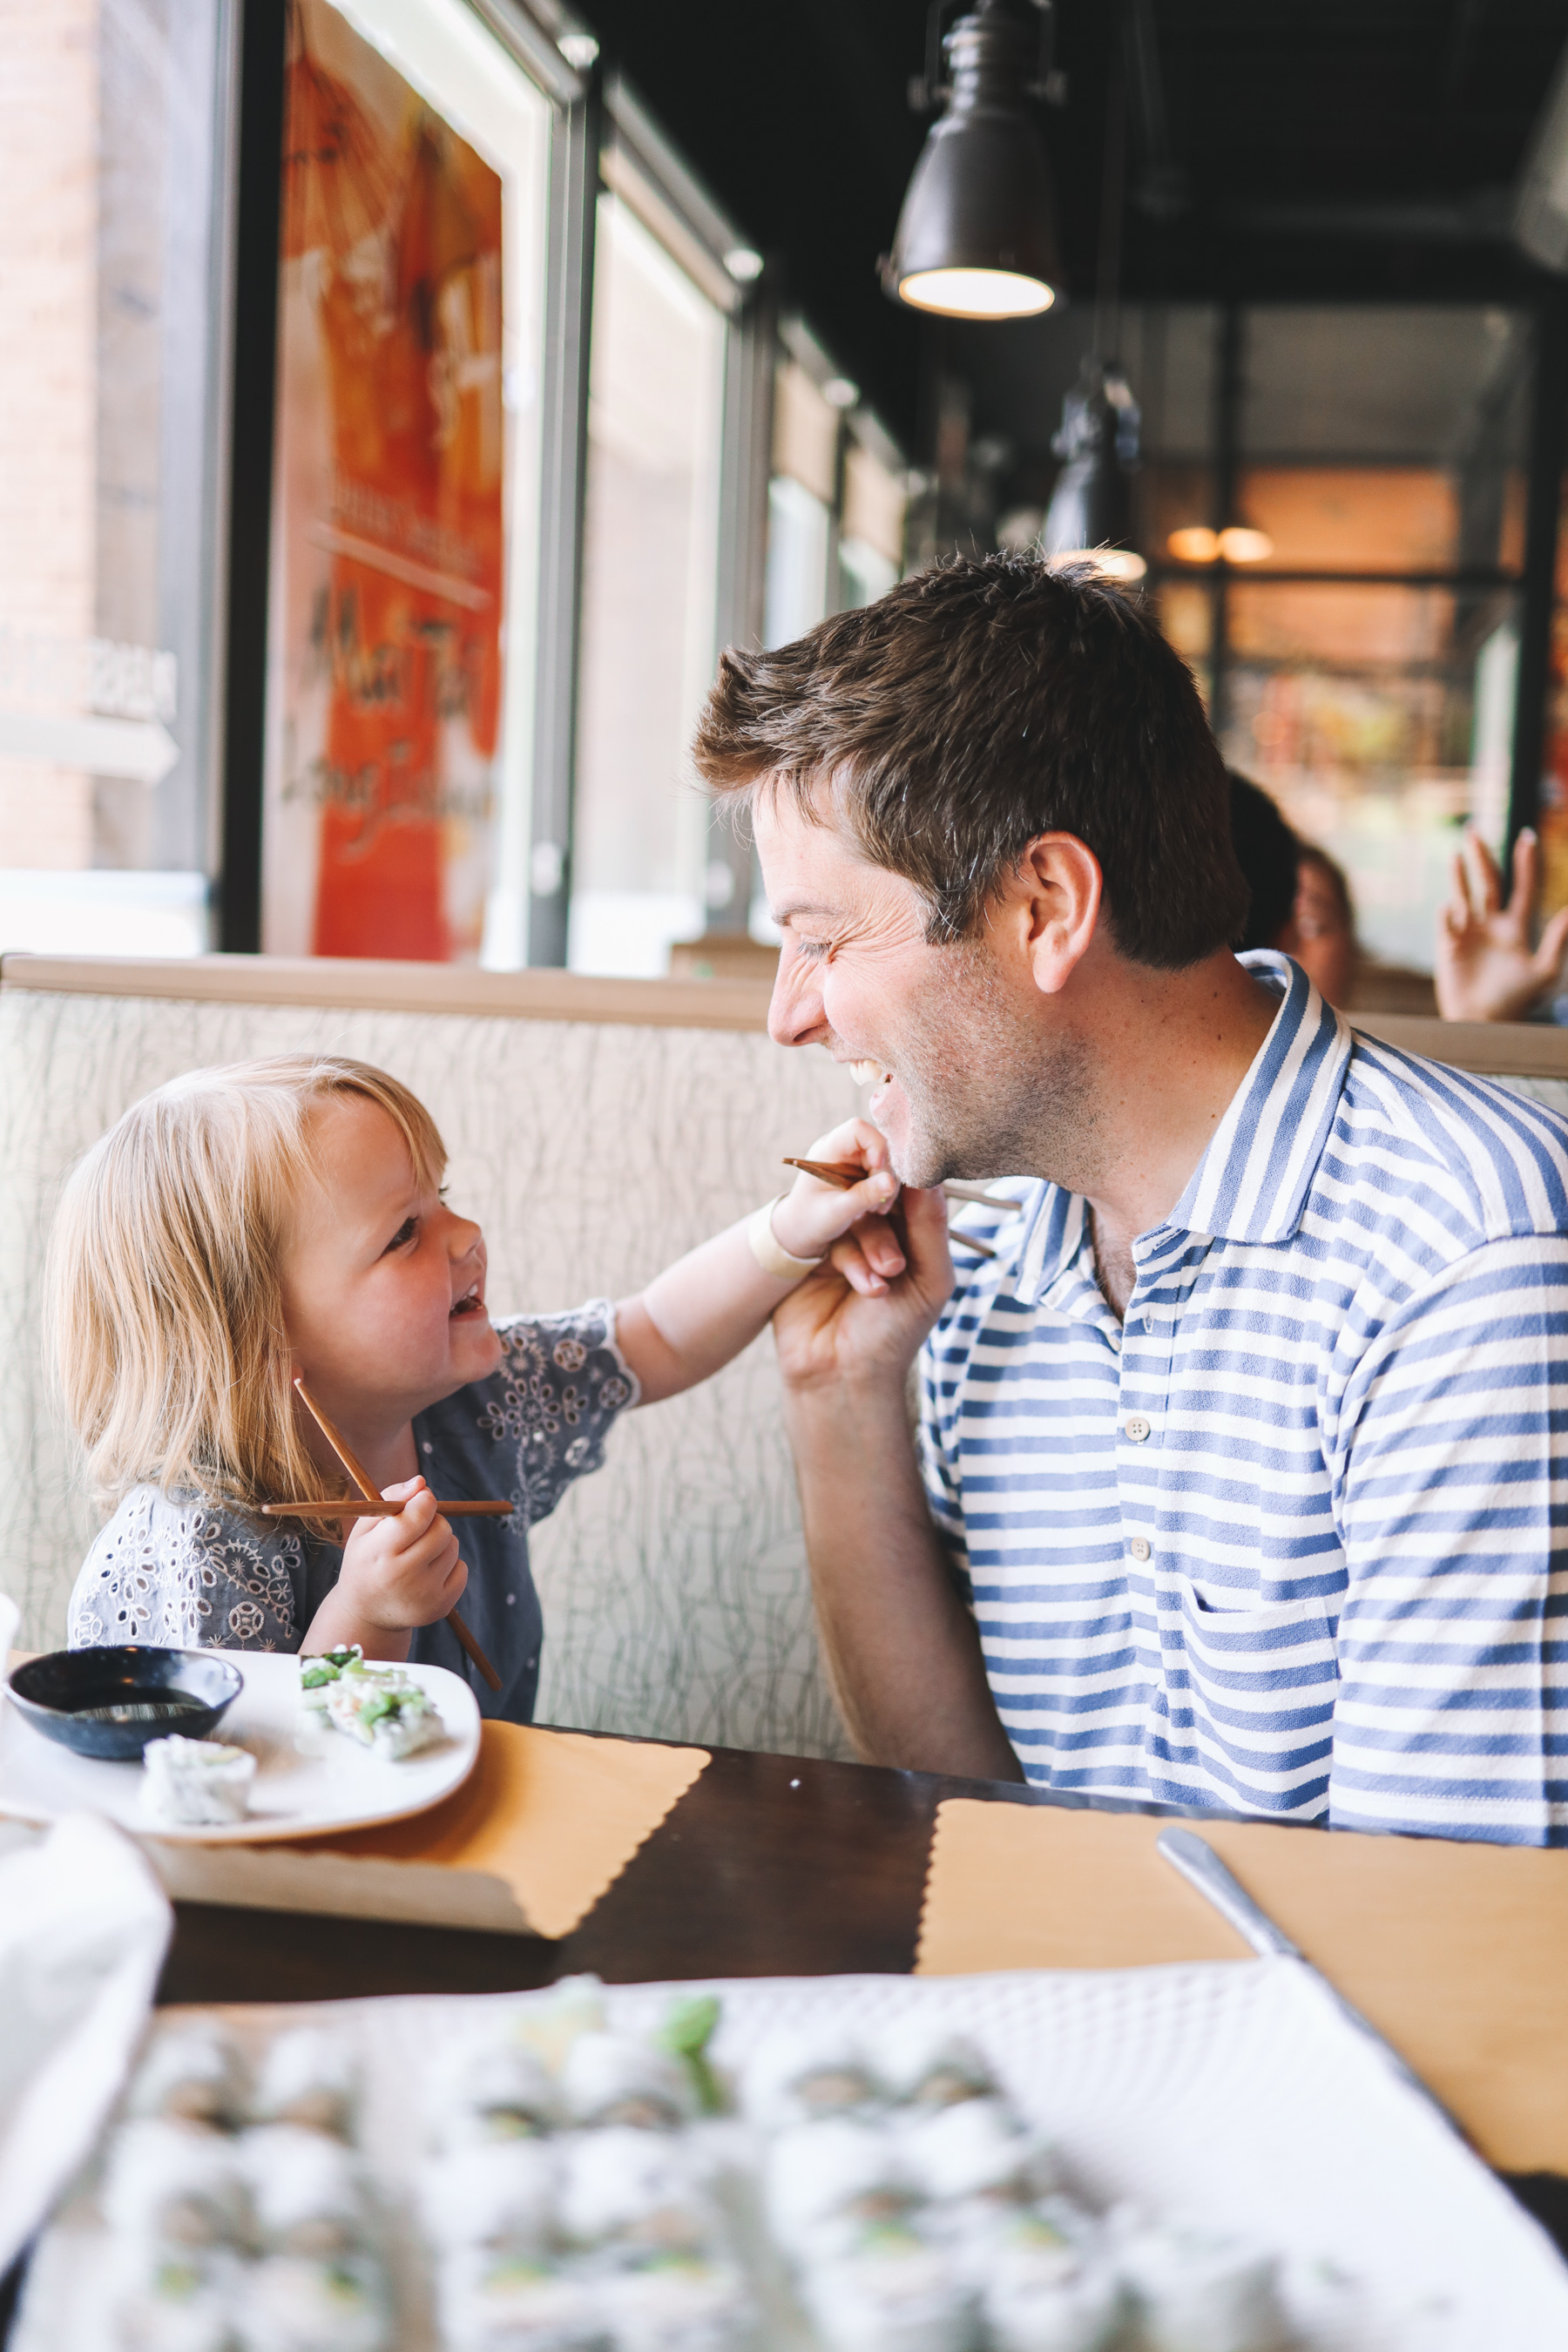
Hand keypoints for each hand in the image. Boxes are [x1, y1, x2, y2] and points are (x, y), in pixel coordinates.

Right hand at [336, 1478, 467, 1630]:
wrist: (366, 1614)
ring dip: (441, 1542)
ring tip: (419, 1554)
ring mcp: (424, 1595)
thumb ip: (391, 1498)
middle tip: (417, 1530)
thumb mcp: (366, 1529)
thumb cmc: (367, 1561)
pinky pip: (462, 1568)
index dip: (425, 1501)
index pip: (416, 1517)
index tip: (422, 1499)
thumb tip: (421, 1482)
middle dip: (433, 1521)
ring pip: (453, 1546)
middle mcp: (402, 1576)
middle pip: (441, 1529)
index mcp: (378, 1553)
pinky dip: (450, 1564)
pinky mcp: (441, 1607)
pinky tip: (428, 1573)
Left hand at [770, 1117, 906, 1295]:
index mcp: (827, 1150)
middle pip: (877, 1146)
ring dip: (886, 1185)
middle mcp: (841, 1149)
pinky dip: (884, 1189)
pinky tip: (875, 1208)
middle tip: (878, 1205)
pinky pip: (882, 1172)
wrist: (800, 1229)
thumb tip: (891, 1182)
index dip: (875, 1144)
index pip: (857, 1129)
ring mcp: (851, 1158)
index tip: (878, 1170)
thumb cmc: (811, 1220)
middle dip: (884, 1174)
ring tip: (875, 1210)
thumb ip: (864, 1196)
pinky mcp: (860, 1170)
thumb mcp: (837, 1211)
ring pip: (884, 1160)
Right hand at [772, 1182, 953, 1396]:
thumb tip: (930, 1173)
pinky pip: (827, 1230)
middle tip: (894, 1266)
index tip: (908, 1184)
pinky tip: (863, 1289)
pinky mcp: (813, 1251)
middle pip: (880, 1195)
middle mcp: (879, 1231)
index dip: (912, 1182)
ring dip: (869, 1248)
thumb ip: (931, 1227)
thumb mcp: (929, 1281)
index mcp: (914, 1235)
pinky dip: (848, 1258)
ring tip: (879, 1289)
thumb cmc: (895, 1334)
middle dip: (887, 1227)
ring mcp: (843, 1239)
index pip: (915, 1189)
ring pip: (853, 1212)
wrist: (841, 1375)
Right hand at [1436, 828, 1567, 1022]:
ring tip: (1458, 852)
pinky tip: (1454, 912)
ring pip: (1464, 893)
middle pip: (1489, 882)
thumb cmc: (1516, 1000)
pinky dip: (1450, 913)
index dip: (1527, 862)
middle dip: (1483, 857)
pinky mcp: (1448, 944)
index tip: (1529, 835)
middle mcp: (1493, 924)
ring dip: (1460, 874)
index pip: (1524, 887)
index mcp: (1518, 927)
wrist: (1481, 1021)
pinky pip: (1446, 920)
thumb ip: (1558, 940)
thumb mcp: (1544, 971)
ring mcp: (1469, 932)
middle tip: (1473, 831)